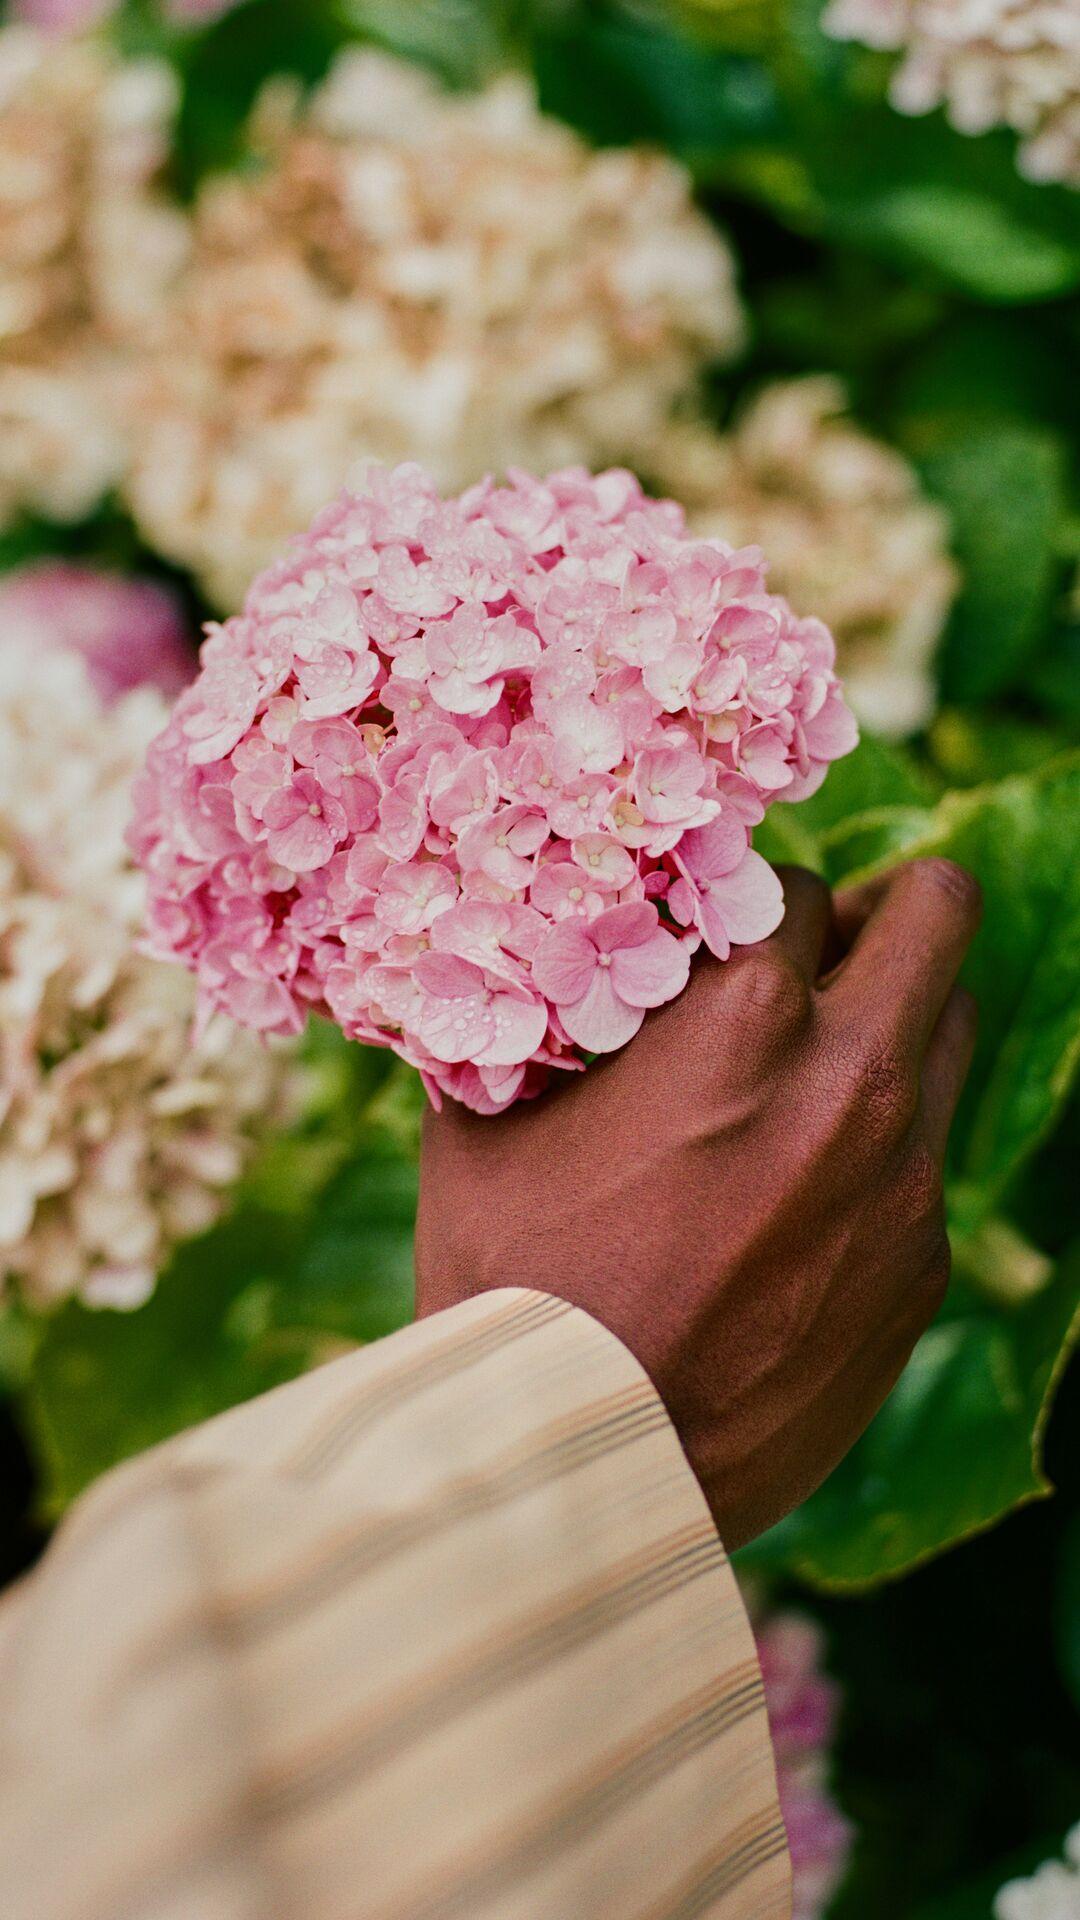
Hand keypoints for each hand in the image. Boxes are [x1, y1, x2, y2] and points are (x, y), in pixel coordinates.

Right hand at [415, 859, 981, 1546]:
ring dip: (892, 1022)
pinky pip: (927, 1157)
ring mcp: (904, 1178)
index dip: (751, 905)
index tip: (726, 940)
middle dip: (882, 910)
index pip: (794, 886)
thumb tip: (534, 973)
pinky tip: (798, 1203)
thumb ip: (544, 1025)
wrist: (579, 1461)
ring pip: (952, 1027)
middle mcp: (850, 1079)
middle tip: (824, 952)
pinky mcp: (922, 1266)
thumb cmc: (515, 1286)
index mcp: (744, 1018)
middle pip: (938, 909)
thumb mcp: (491, 1125)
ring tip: (814, 1072)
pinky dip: (878, 1147)